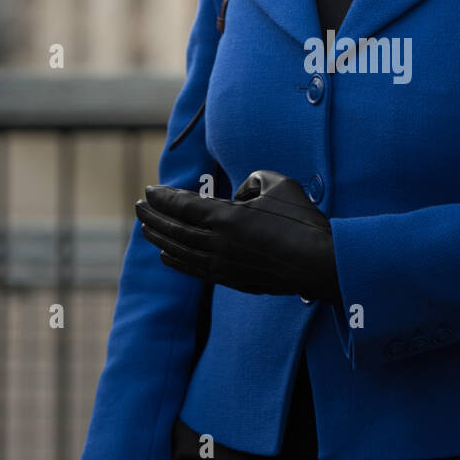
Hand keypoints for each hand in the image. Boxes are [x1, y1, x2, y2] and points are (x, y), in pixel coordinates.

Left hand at [134, 169, 341, 302]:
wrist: (320, 265)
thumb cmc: (303, 221)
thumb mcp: (279, 185)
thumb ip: (252, 180)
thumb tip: (238, 193)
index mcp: (225, 218)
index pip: (183, 206)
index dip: (163, 197)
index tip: (149, 190)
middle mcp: (217, 244)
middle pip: (174, 229)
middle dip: (154, 217)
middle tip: (139, 207)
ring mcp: (223, 265)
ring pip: (180, 251)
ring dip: (160, 238)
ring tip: (145, 229)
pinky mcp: (232, 280)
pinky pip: (194, 269)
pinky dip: (177, 261)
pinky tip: (167, 255)